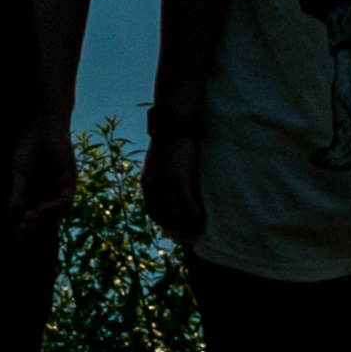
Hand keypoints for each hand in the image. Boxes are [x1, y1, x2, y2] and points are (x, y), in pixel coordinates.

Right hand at [10, 122, 72, 231]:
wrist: (41, 126)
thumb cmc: (28, 147)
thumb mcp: (20, 175)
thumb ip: (19, 196)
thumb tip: (12, 218)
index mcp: (39, 192)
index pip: (36, 216)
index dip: (28, 226)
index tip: (17, 232)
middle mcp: (52, 193)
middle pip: (48, 218)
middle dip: (36, 225)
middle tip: (22, 226)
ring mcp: (62, 188)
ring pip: (59, 213)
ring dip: (45, 218)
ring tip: (29, 217)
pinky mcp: (70, 181)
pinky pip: (65, 201)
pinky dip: (53, 207)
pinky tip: (40, 207)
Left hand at [137, 128, 201, 242]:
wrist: (173, 122)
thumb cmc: (169, 138)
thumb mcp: (158, 161)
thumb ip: (161, 176)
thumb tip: (172, 190)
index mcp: (146, 181)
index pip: (152, 212)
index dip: (165, 222)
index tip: (177, 226)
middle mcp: (152, 186)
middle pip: (164, 216)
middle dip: (179, 226)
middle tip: (192, 229)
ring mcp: (164, 184)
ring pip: (177, 214)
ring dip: (189, 222)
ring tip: (200, 222)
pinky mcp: (179, 179)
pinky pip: (188, 205)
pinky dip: (196, 213)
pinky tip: (204, 214)